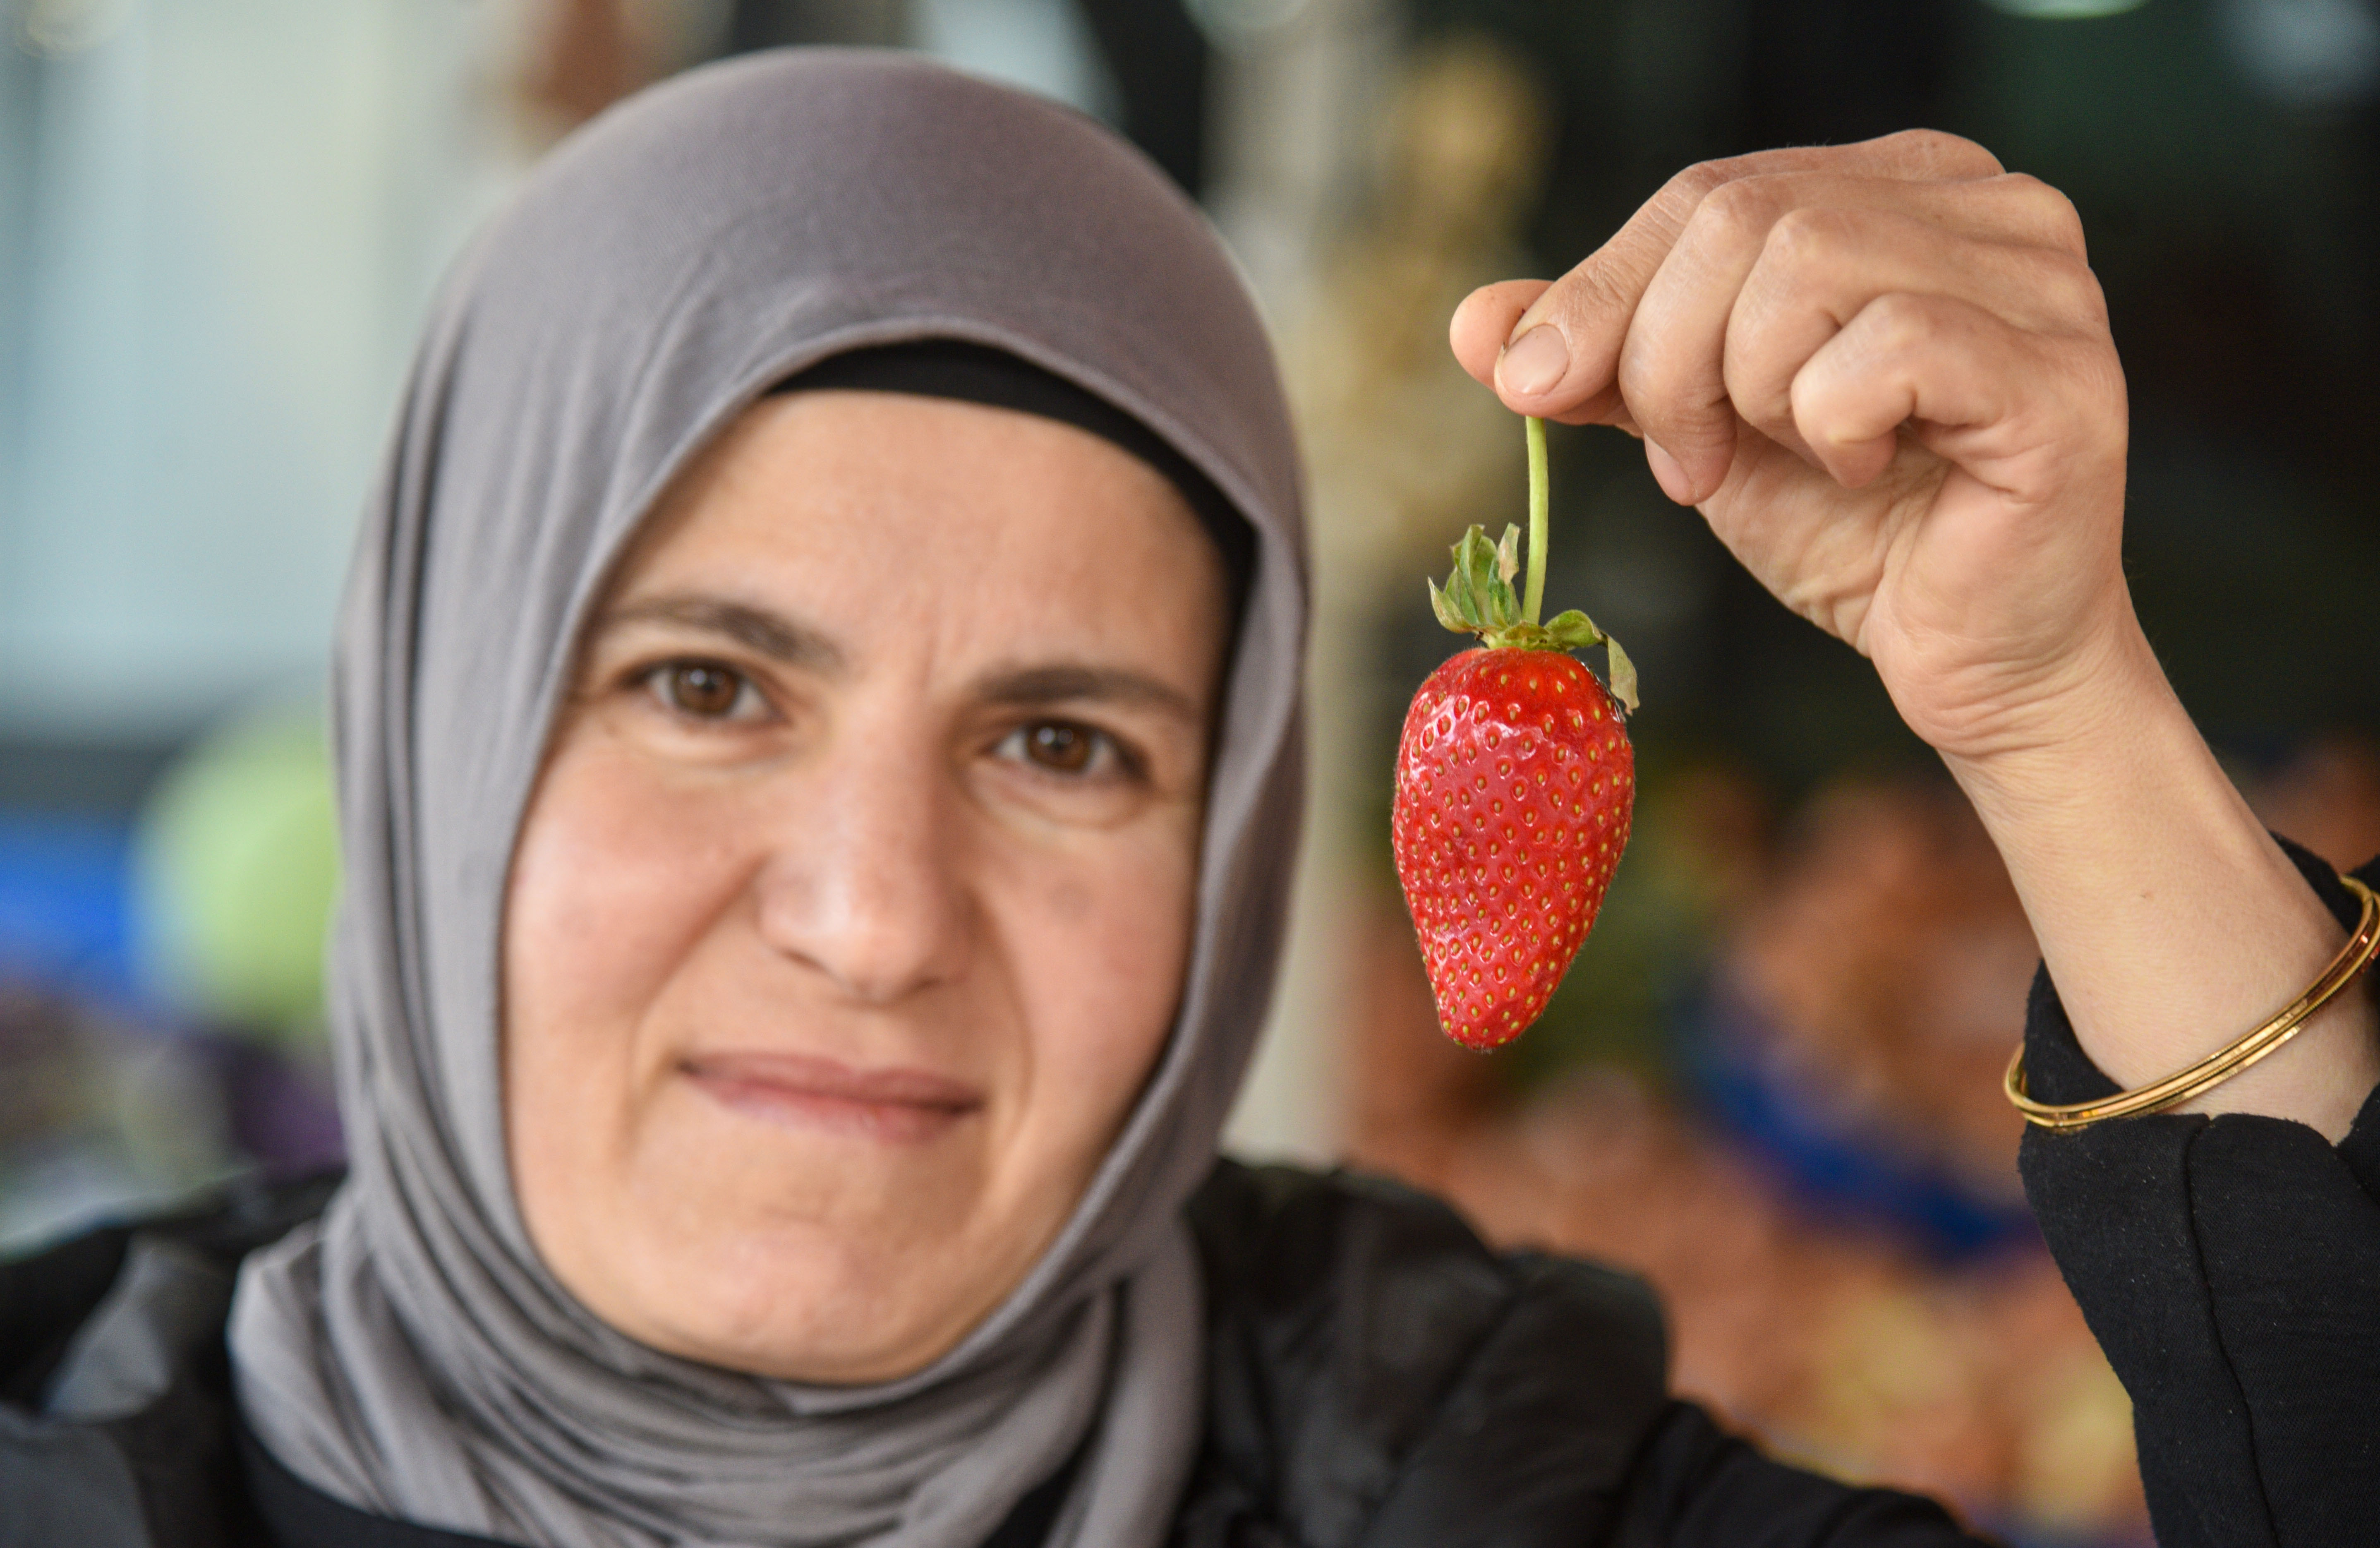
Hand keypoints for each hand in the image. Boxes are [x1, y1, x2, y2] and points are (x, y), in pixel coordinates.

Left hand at [1451, 132, 2379, 1137]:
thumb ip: (1597, 360)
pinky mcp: (2058, 377)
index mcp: (1902, 186)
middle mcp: (1989, 206)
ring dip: (1748, 391)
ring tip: (1780, 461)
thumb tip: (1476, 323)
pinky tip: (1869, 469)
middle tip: (1685, 463)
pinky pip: (1889, 347)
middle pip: (1745, 216)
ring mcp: (2041, 284)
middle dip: (1667, 354)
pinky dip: (1835, 422)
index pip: (1709, 191)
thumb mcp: (1696, 423)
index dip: (1603, 292)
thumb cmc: (1851, 526)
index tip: (1547, 391)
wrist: (1964, 655)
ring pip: (1809, 262)